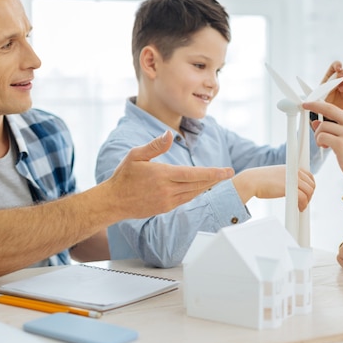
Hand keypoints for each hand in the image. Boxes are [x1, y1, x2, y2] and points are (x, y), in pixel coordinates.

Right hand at [103, 131, 233, 218]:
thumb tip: (169, 134)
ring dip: (207, 186)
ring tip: (219, 179)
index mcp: (162, 175)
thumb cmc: (124, 176)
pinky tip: (201, 188)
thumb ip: (155, 146)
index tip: (227, 171)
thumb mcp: (135, 155)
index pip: (194, 174)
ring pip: (194, 193)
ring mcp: (167, 201)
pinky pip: (186, 200)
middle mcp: (167, 190)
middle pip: (198, 185)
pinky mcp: (165, 208)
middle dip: (215, 179)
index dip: (213, 173)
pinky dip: (196, 193)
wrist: (113, 202)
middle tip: (229, 173)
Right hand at [233, 165, 314, 210]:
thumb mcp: (276, 175)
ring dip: (307, 201)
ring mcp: (293, 179)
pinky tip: (299, 208)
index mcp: (291, 167)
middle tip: (303, 202)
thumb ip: (285, 178)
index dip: (310, 186)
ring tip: (301, 206)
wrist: (251, 181)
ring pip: (309, 191)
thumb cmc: (260, 180)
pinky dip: (303, 205)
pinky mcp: (290, 188)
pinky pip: (303, 198)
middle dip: (309, 195)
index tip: (307, 194)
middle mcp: (294, 171)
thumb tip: (290, 187)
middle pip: (311, 184)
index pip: (309, 176)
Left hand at [303, 101, 342, 182]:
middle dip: (314, 105)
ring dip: (318, 135)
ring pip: (323, 126)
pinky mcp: (342, 144)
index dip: (320, 105)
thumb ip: (333, 128)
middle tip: (305, 105)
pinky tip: (326, 147)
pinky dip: (320, 142)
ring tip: (323, 144)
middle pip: (329, 109)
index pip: (335, 108)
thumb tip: (316, 122)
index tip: (310, 104)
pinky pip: (322, 137)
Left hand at [322, 61, 342, 110]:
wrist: (326, 117)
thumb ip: (323, 88)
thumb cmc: (320, 105)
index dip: (338, 65)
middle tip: (340, 78)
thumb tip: (328, 83)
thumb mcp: (319, 95)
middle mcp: (340, 80)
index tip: (338, 69)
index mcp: (330, 76)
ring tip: (341, 91)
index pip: (336, 65)